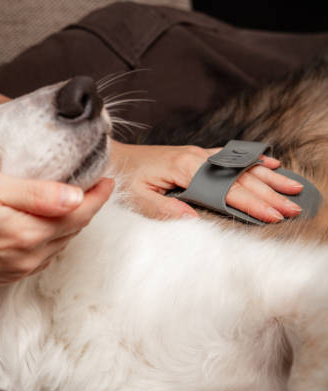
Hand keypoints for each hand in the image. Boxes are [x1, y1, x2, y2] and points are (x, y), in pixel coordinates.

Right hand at [0, 171, 113, 284]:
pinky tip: (44, 227)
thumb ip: (37, 194)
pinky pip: (40, 259)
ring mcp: (16, 270)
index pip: (79, 214)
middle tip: (91, 186)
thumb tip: (76, 197)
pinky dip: (50, 241)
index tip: (107, 179)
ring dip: (69, 226)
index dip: (98, 196)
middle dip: (86, 208)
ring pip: (58, 246)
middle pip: (72, 231)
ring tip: (70, 203)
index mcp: (29, 232)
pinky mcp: (4, 275)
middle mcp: (28, 257)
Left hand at [110, 142, 303, 222]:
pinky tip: (270, 163)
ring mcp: (197, 154)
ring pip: (240, 166)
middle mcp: (196, 158)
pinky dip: (251, 160)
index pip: (227, 190)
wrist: (113, 157)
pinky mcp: (195, 154)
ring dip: (268, 177)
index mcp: (185, 169)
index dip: (252, 204)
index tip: (273, 216)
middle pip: (240, 178)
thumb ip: (166, 209)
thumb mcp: (139, 199)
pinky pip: (229, 156)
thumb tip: (195, 219)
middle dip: (269, 194)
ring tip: (293, 187)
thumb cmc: (125, 179)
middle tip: (294, 208)